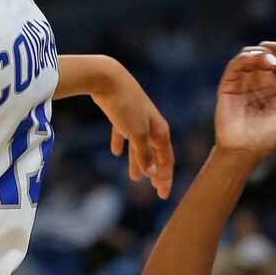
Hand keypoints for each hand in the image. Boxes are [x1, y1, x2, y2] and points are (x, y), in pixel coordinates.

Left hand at [93, 64, 173, 198]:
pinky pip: (123, 133)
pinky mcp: (121, 115)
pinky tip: (115, 152)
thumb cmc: (126, 106)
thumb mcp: (136, 133)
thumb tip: (151, 173)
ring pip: (139, 146)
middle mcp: (151, 126)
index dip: (166, 178)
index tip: (163, 195)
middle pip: (155, 154)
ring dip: (138, 162)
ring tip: (134, 178)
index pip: (166, 159)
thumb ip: (144, 154)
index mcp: (160, 130)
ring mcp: (136, 120)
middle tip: (155, 189)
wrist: (109, 79)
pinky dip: (121, 143)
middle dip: (156, 172)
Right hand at [214, 42, 275, 157]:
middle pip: (268, 52)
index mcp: (275, 87)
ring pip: (251, 54)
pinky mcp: (228, 85)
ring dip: (262, 53)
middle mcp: (259, 81)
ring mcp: (243, 82)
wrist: (244, 151)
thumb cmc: (267, 139)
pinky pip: (235, 64)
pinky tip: (255, 60)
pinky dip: (245, 57)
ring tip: (270, 63)